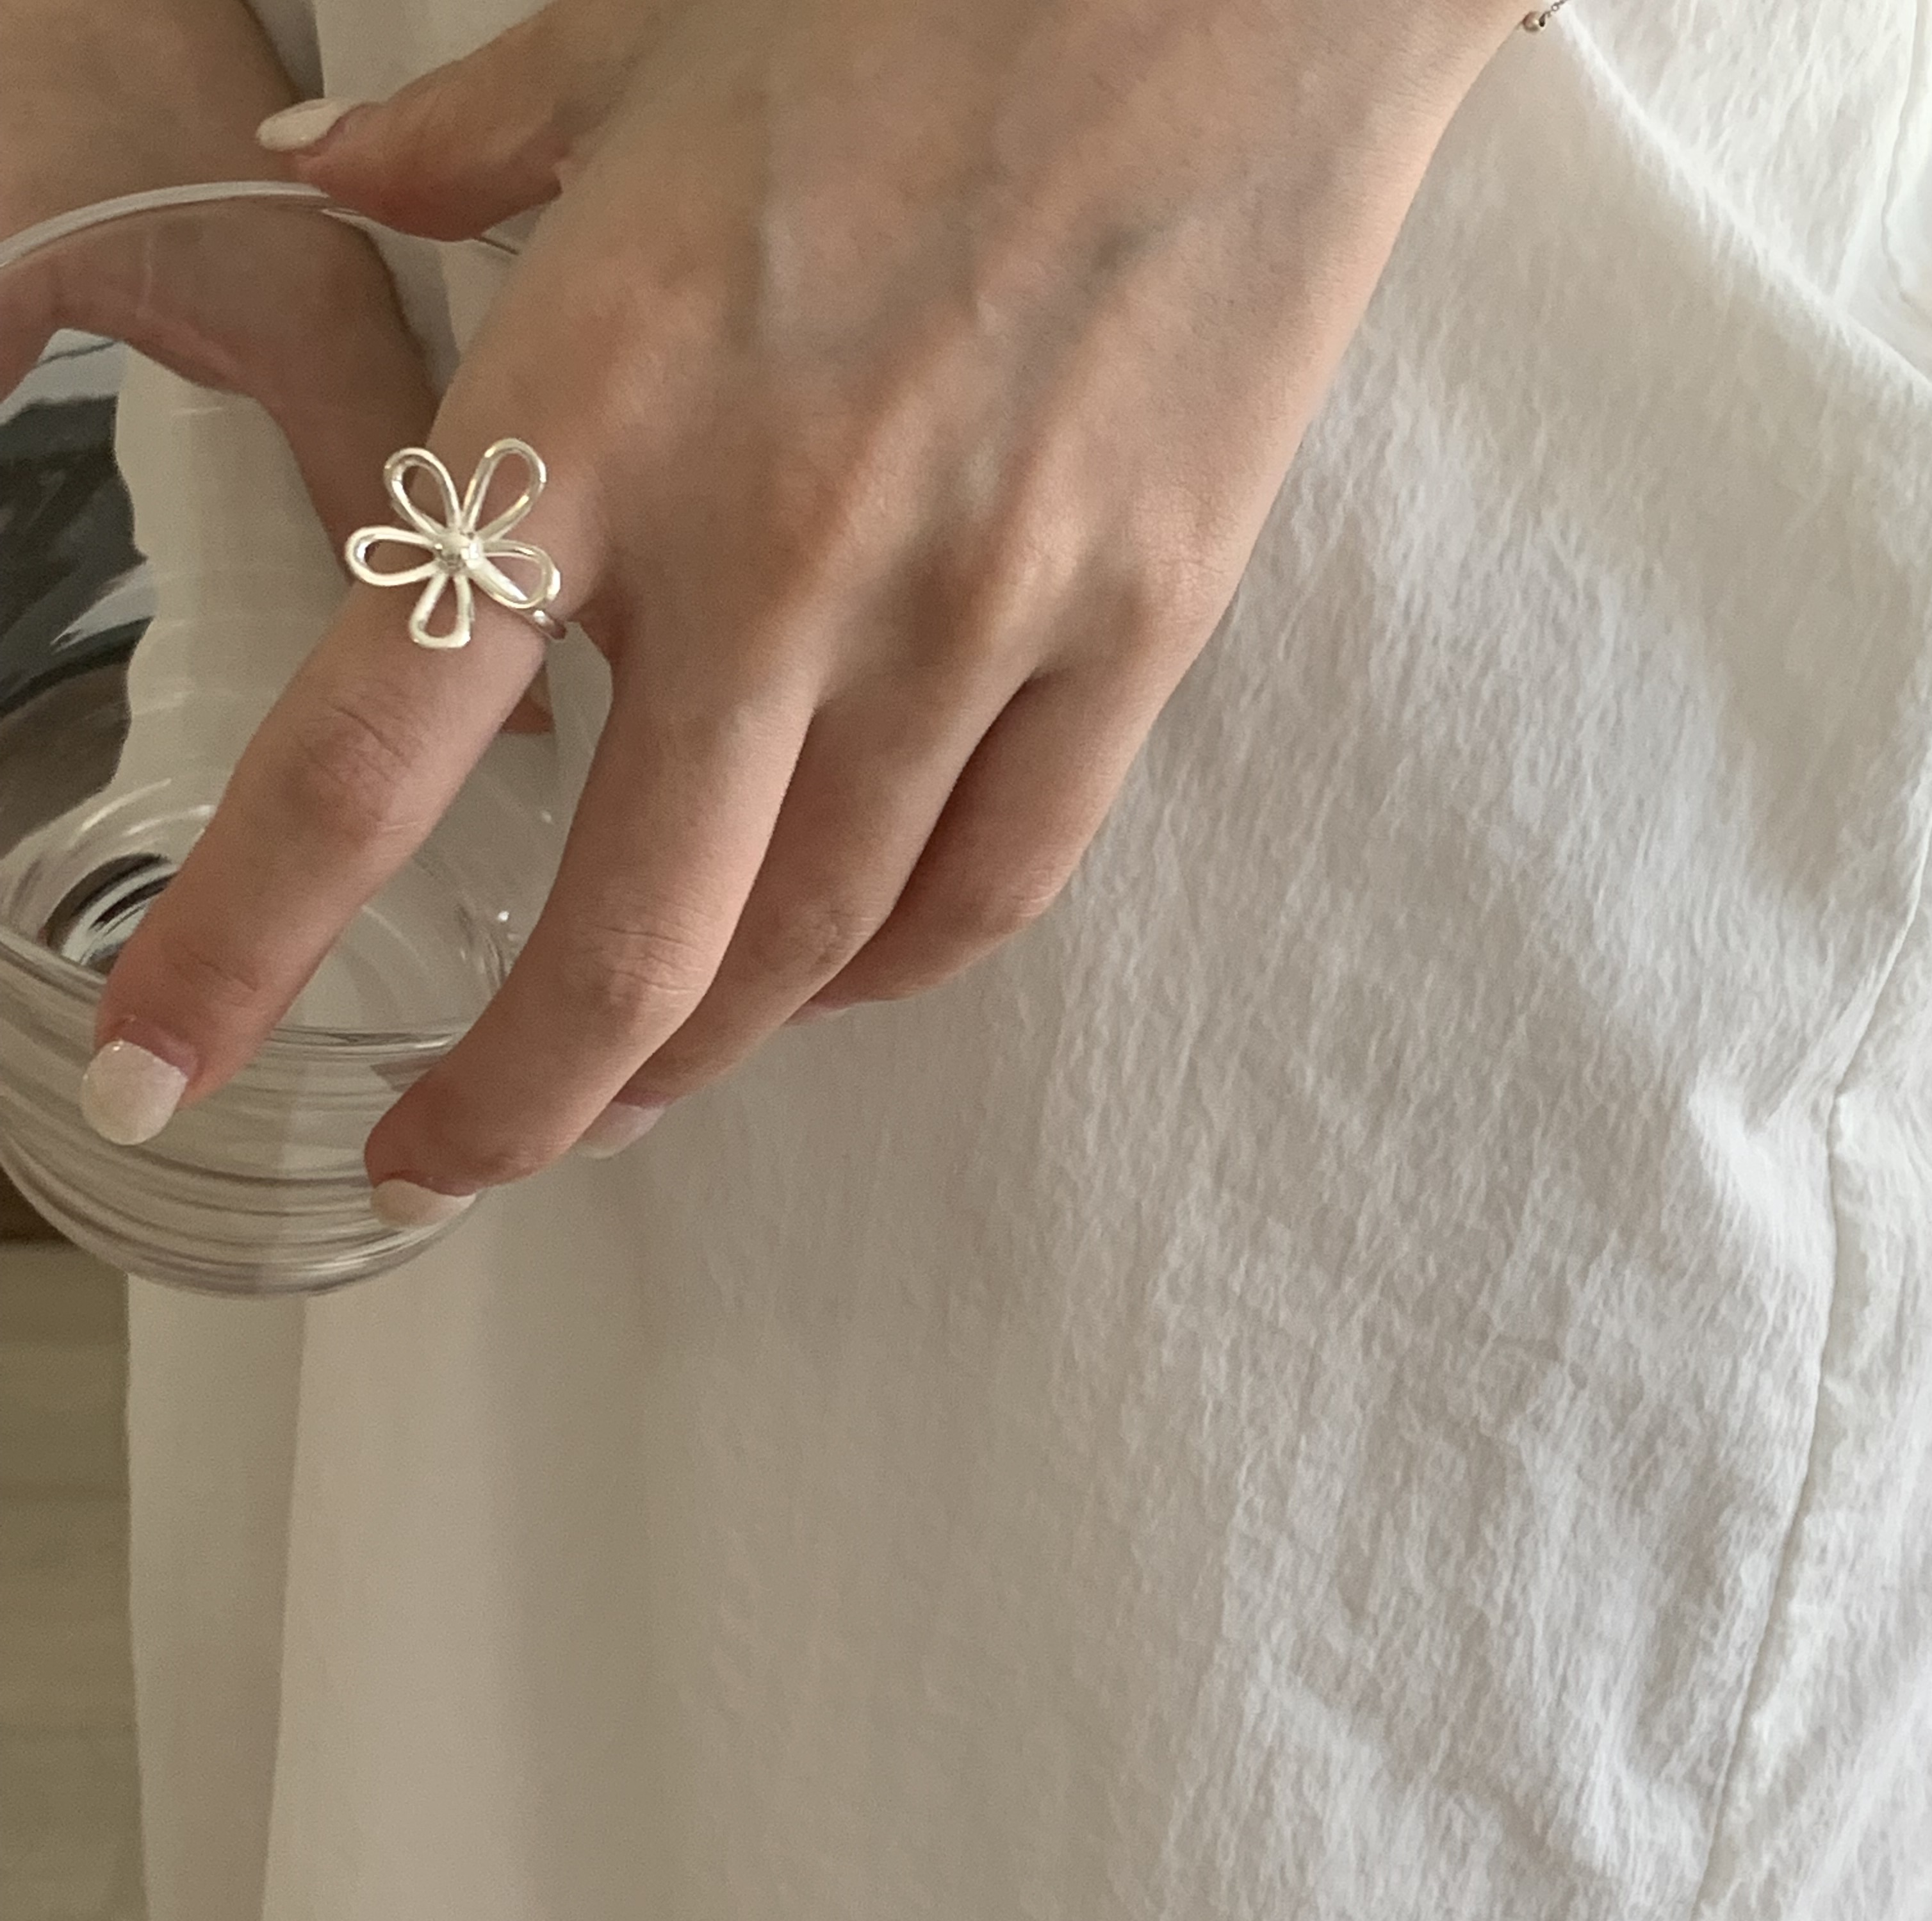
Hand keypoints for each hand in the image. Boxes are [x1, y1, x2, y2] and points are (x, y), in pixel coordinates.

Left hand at [89, 0, 1524, 1204]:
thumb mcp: (647, 41)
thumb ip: (457, 144)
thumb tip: (321, 177)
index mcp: (602, 396)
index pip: (369, 745)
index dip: (243, 942)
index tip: (156, 1070)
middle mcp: (782, 543)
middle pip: (621, 946)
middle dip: (506, 1105)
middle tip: (432, 1156)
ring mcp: (976, 609)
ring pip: (808, 951)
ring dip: (684, 1063)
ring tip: (611, 1092)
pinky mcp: (1134, 634)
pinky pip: (990, 888)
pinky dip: (883, 973)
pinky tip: (822, 981)